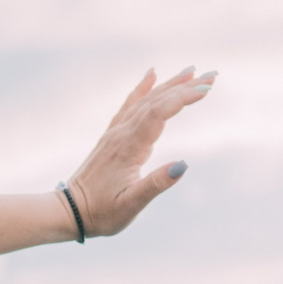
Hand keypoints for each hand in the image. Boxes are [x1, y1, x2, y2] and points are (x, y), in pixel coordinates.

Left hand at [63, 68, 216, 238]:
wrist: (69, 211)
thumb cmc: (101, 212)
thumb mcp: (131, 205)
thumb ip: (156, 184)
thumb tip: (184, 165)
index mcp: (128, 148)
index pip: (158, 114)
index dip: (182, 99)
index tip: (206, 90)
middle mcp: (121, 134)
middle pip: (155, 102)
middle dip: (185, 87)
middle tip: (212, 76)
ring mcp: (115, 133)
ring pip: (145, 101)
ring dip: (170, 85)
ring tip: (193, 71)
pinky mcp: (112, 137)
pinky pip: (130, 106)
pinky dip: (142, 89)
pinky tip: (151, 75)